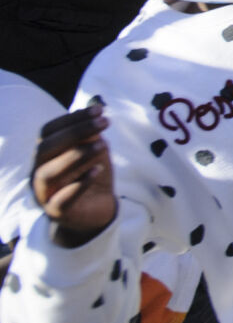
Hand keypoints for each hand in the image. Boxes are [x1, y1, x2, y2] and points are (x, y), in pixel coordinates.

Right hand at [33, 100, 115, 246]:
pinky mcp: (56, 212)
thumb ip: (91, 137)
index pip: (48, 131)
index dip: (72, 118)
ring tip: (103, 145)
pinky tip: (97, 170)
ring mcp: (43, 193)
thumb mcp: (95, 150)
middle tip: (104, 123)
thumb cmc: (91, 172)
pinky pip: (61, 200)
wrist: (98, 206)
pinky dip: (79, 185)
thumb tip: (93, 123)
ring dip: (76, 156)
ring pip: (49, 174)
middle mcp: (37, 171)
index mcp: (44, 154)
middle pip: (45, 148)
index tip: (100, 110)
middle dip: (75, 132)